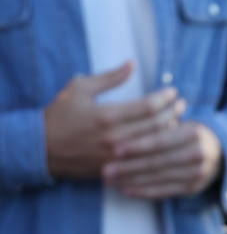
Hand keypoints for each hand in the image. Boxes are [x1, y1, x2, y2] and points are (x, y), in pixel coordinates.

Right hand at [44, 62, 186, 179]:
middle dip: (173, 112)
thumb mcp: (79, 89)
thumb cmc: (59, 115)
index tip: (173, 92)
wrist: (38, 149)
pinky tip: (164, 141)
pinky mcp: (115, 170)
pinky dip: (158, 150)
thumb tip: (132, 64)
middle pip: (157, 125)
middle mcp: (114, 138)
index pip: (148, 106)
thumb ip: (109, 78)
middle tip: (182, 103)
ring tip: (177, 119)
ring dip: (170, 131)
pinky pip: (145, 161)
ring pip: (155, 144)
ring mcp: (116, 157)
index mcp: (106, 116)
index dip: (165, 98)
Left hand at [103, 120, 223, 198]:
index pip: (161, 140)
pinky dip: (144, 192)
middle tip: (105, 170)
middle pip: (158, 161)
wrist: (219, 152)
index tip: (114, 149)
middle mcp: (199, 154)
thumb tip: (124, 125)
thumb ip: (158, 124)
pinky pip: (165, 192)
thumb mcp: (178, 122)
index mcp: (194, 132)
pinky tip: (126, 190)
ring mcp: (198, 172)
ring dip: (132, 180)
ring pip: (160, 178)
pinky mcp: (193, 188)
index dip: (137, 146)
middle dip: (129, 167)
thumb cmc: (186, 134)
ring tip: (110, 181)